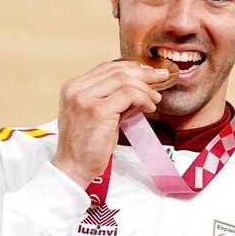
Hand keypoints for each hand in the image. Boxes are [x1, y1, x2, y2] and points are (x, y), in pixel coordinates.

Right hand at [52, 60, 172, 189]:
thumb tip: (139, 91)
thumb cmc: (86, 146)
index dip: (131, 68)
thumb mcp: (99, 116)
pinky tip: (149, 108)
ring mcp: (85, 99)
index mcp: (73, 88)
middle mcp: (76, 89)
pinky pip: (128, 95)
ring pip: (123, 80)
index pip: (106, 68)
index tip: (148, 73)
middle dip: (143, 73)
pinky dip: (143, 98)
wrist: (73, 167)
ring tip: (155, 99)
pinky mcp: (97, 111)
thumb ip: (115, 100)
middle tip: (161, 78)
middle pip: (116, 70)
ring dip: (145, 88)